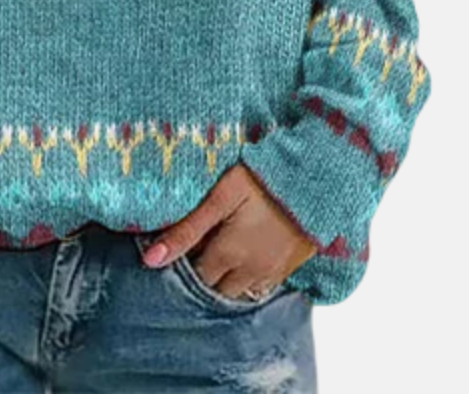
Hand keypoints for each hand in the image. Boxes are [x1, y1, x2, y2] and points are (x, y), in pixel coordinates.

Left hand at [140, 164, 317, 298]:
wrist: (317, 178)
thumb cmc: (263, 178)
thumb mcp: (220, 197)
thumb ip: (187, 229)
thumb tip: (150, 260)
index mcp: (229, 255)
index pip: (194, 275)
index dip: (182, 261)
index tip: (177, 244)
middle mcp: (250, 272)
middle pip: (215, 287)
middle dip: (202, 272)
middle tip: (196, 245)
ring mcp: (273, 272)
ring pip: (239, 290)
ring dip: (225, 277)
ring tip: (218, 249)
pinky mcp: (290, 267)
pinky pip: (262, 286)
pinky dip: (248, 277)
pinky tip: (243, 255)